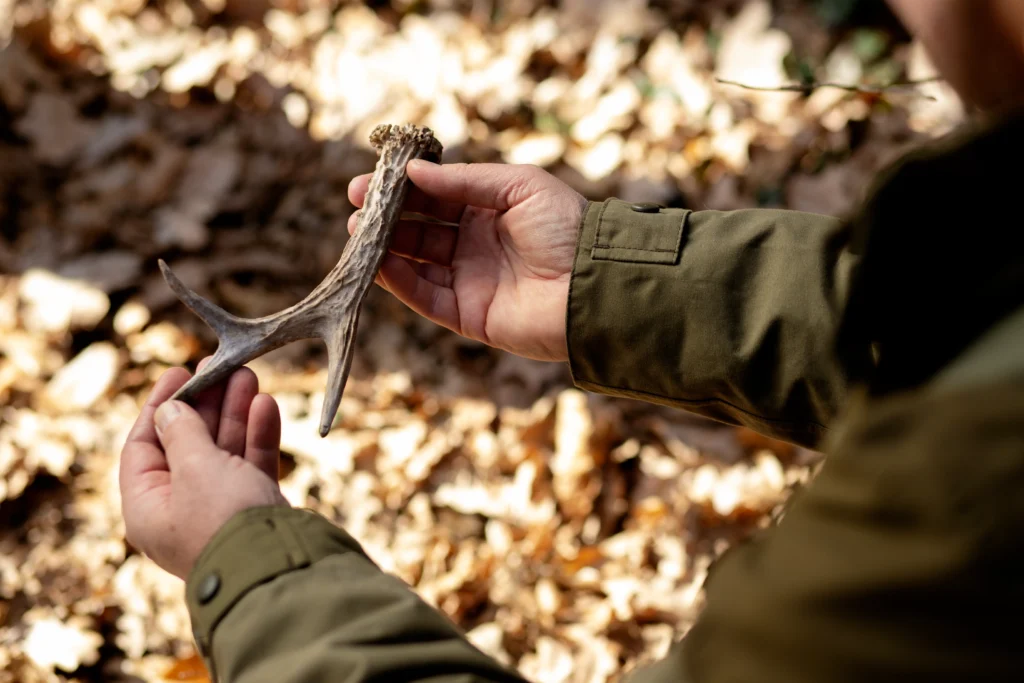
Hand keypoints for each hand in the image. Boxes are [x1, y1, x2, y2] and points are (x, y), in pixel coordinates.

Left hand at [119, 362, 287, 579]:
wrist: (278, 565)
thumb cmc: (225, 520)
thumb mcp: (195, 468)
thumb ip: (183, 432)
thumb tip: (169, 411)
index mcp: (147, 507)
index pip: (143, 446)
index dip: (161, 405)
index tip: (179, 371)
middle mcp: (180, 508)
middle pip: (187, 443)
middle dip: (206, 402)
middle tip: (220, 366)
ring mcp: (219, 508)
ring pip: (223, 450)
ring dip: (235, 412)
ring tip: (249, 375)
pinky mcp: (253, 508)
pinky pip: (250, 464)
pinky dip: (258, 435)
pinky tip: (266, 405)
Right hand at [348, 161, 588, 361]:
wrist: (593, 286)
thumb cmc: (567, 229)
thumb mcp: (519, 187)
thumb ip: (466, 180)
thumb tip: (414, 173)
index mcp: (490, 211)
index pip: (436, 197)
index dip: (403, 189)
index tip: (370, 181)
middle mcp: (476, 244)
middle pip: (420, 228)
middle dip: (387, 217)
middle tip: (356, 206)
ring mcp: (470, 279)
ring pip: (416, 261)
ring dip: (385, 247)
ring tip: (357, 232)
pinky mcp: (467, 314)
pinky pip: (425, 296)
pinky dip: (400, 281)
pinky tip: (380, 262)